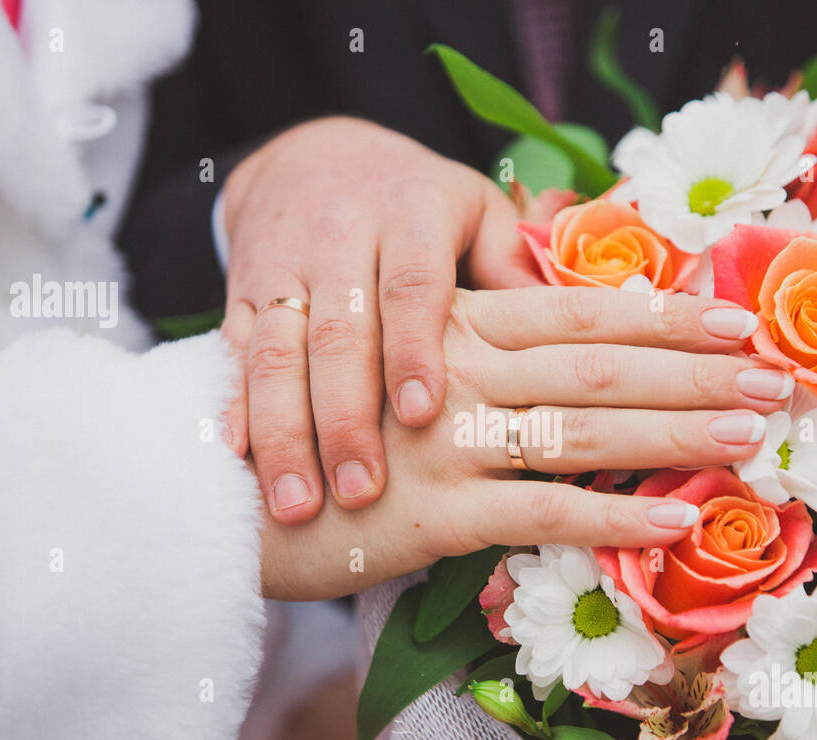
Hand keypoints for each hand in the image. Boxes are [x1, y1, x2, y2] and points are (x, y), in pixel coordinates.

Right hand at [220, 117, 538, 522]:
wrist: (309, 156)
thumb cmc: (421, 206)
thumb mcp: (476, 212)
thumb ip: (514, 267)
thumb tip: (583, 330)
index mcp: (410, 213)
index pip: (411, 285)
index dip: (413, 349)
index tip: (424, 414)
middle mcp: (339, 237)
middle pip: (337, 333)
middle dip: (344, 416)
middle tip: (362, 490)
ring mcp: (282, 269)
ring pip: (275, 352)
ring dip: (285, 432)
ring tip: (299, 505)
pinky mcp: (241, 295)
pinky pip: (234, 357)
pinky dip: (236, 411)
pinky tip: (241, 464)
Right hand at [257, 285, 793, 600]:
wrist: (221, 485)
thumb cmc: (320, 425)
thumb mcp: (391, 364)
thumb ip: (472, 350)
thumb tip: (555, 347)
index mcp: (453, 328)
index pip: (579, 309)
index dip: (665, 315)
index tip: (740, 322)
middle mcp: (456, 372)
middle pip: (598, 364)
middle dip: (694, 370)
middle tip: (778, 378)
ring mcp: (445, 442)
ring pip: (581, 430)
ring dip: (676, 434)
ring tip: (753, 436)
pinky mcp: (431, 513)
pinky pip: (539, 513)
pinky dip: (612, 521)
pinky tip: (677, 525)